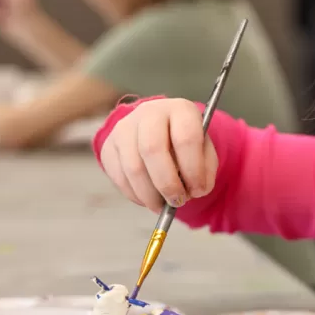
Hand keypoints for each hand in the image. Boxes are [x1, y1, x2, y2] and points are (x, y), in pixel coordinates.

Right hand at [98, 99, 218, 212]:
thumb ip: (205, 169)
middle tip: (178, 201)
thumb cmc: (184, 141)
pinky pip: (118, 177)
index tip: (199, 190)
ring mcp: (124, 128)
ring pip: (133, 167)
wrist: (160, 129)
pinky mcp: (109, 146)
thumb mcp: (205, 149)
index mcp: (179, 109)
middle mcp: (149, 113)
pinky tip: (148, 199)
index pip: (185, 138)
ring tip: (163, 205)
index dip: (193, 169)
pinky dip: (134, 195)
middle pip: (152, 149)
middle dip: (167, 184)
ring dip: (150, 195)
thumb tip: (196, 190)